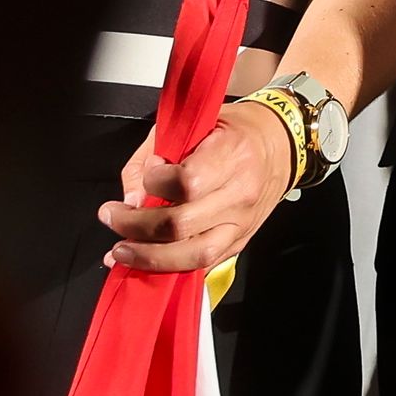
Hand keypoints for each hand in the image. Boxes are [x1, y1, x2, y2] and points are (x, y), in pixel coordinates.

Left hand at [100, 99, 291, 272]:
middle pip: (181, 224)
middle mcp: (240, 193)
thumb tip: (129, 200)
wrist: (283, 145)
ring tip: (120, 250)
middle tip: (111, 217)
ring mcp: (242, 223)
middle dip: (135, 225)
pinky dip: (168, 269)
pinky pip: (202, 265)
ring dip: (148, 257)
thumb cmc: (233, 131)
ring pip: (193, 255)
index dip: (154, 182)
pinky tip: (142, 264)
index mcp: (232, 155)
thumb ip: (150, 156)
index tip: (148, 175)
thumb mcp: (192, 125)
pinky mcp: (240, 242)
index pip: (186, 182)